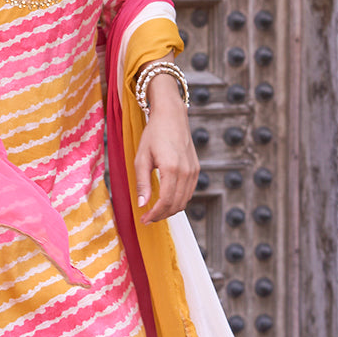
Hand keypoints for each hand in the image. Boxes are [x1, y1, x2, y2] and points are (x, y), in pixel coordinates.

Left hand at [134, 74, 198, 224]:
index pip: (165, 202)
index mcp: (171, 169)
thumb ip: (142, 183)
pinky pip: (189, 192)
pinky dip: (178, 200)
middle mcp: (186, 172)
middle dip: (161, 215)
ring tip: (155, 211)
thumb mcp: (141, 158)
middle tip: (147, 218)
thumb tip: (142, 204)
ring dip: (170, 210)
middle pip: (176, 205)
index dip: (154, 214)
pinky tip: (166, 200)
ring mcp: (194, 171)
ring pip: (184, 201)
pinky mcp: (196, 169)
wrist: (172, 117)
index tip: (144, 219)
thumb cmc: (153, 135)